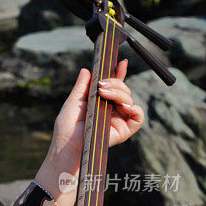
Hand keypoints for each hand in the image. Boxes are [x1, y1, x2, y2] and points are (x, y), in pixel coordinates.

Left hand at [52, 59, 143, 173]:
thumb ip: (82, 86)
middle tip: (101, 86)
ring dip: (120, 93)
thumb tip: (86, 69)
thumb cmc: (68, 126)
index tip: (121, 62)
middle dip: (115, 82)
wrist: (68, 143)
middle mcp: (112, 110)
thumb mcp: (74, 101)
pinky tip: (124, 105)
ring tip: (104, 95)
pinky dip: (135, 108)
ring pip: (130, 99)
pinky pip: (138, 117)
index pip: (114, 86)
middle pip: (123, 89)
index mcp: (101, 102)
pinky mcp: (124, 130)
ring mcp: (119, 119)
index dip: (119, 74)